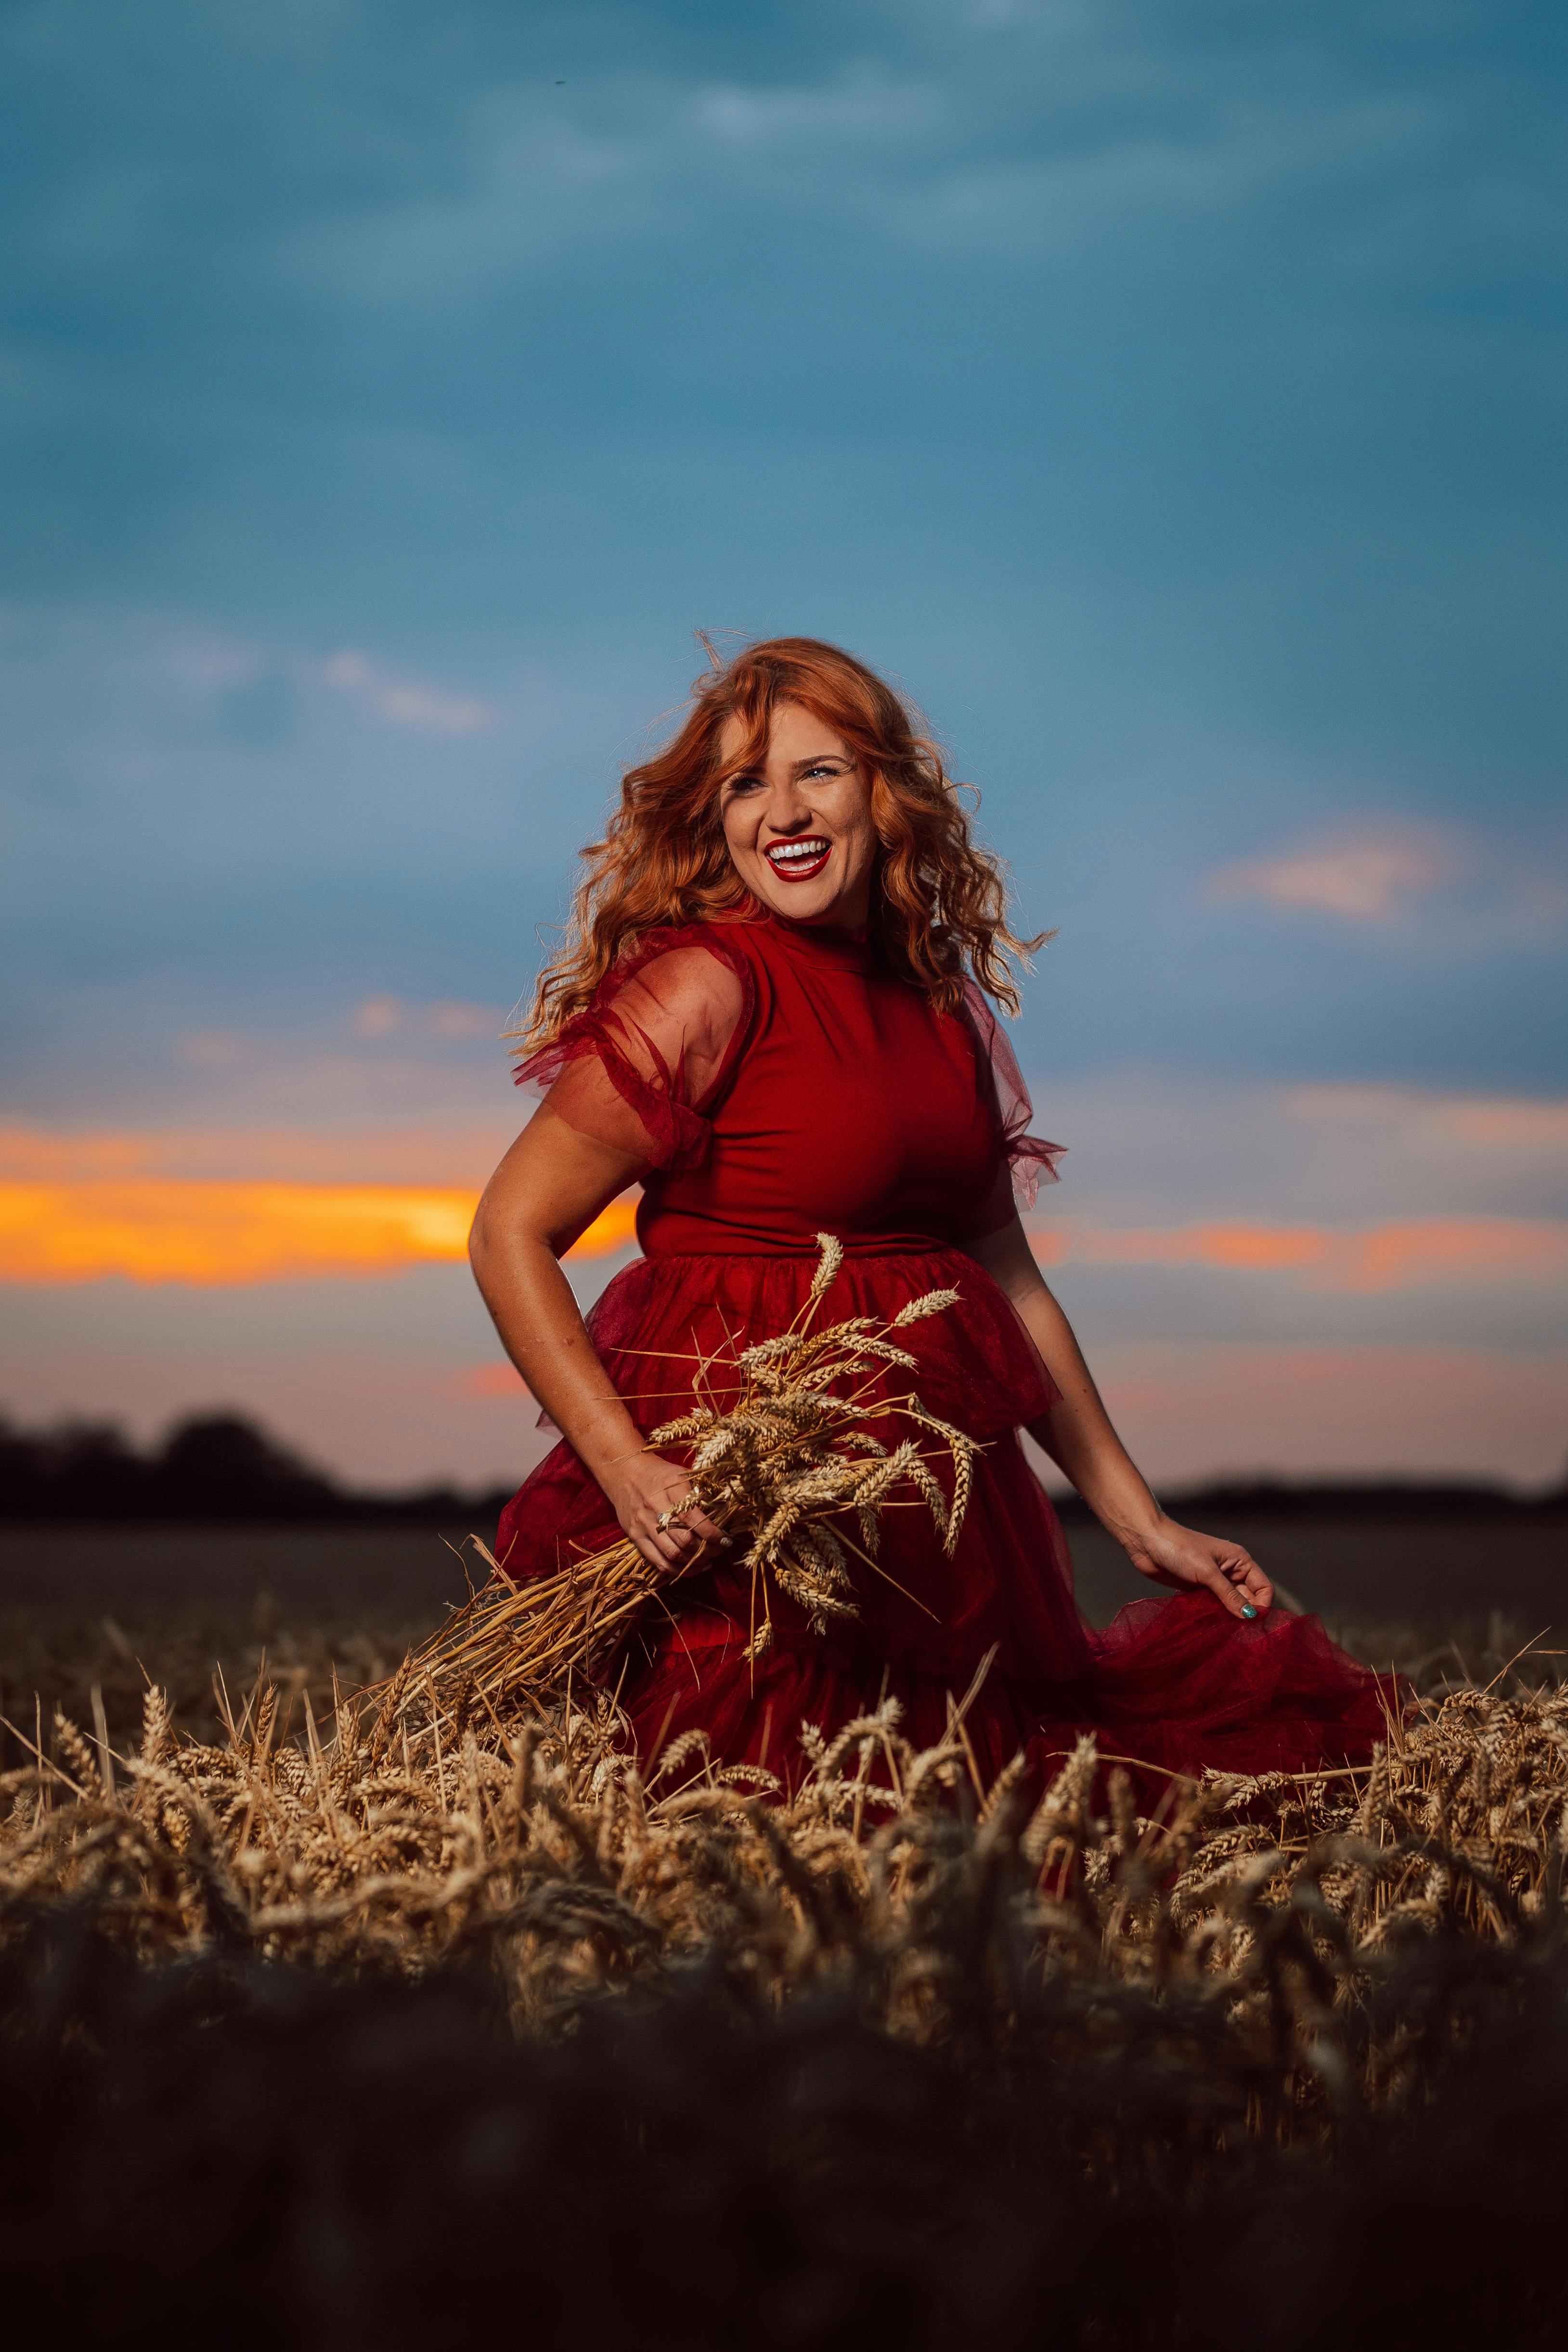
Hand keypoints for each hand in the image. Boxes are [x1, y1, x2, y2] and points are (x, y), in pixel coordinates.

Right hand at [603, 1449, 726, 1573]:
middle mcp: (655, 1507)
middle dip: (707, 1550)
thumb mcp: (682, 1475)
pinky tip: (692, 1567)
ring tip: (708, 1560)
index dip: (713, 1533)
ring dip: (695, 1562)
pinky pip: (658, 1561)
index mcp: (670, 1489)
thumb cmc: (659, 1474)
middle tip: (719, 1550)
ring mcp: (643, 1524)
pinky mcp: (634, 1536)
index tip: (726, 1540)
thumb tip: (724, 1513)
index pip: (694, 1518)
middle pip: (685, 1540)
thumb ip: (701, 1492)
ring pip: (672, 1554)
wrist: (624, 1472)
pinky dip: (678, 1570)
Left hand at [1121, 1514, 1271, 1620]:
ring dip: (1228, 1618)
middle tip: (1238, 1634)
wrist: (1146, 1541)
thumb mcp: (1207, 1572)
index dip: (1262, 1606)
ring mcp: (1214, 1581)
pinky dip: (1213, 1617)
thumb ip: (1229, 1595)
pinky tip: (1209, 1626)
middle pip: (1248, 1599)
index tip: (1251, 1624)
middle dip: (1244, 1615)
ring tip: (1223, 1631)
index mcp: (1240, 1561)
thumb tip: (1250, 1617)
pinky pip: (1213, 1607)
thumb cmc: (1179, 1549)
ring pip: (1230, 1606)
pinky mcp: (1198, 1589)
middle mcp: (1231, 1571)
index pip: (1264, 1588)